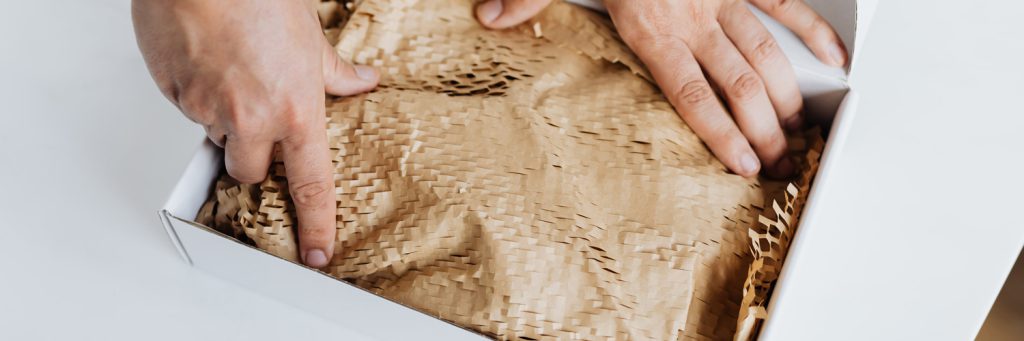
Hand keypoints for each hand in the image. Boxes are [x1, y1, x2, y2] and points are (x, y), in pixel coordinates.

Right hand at [133, 0, 378, 266]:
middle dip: (252, 156)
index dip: (317, 223)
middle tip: (255, 120)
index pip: (312, 184)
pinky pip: (186, 109)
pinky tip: (206, 60)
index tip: (317, 252)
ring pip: (215, 138)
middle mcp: (252, 120)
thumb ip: (334, 71)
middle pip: (251, 172)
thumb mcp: (310, 36)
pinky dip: (196, 93)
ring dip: (223, 120)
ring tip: (230, 72)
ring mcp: (208, 110)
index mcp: (295, 112)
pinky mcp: (174, 95)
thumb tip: (362, 81)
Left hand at [476, 0, 846, 176]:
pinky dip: (811, 28)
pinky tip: (832, 56)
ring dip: (786, 94)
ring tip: (799, 130)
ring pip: (765, 53)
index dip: (722, 133)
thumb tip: (491, 18)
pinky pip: (783, 4)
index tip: (744, 164)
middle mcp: (693, 17)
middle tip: (779, 162)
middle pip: (739, 85)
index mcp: (651, 26)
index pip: (693, 94)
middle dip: (765, 128)